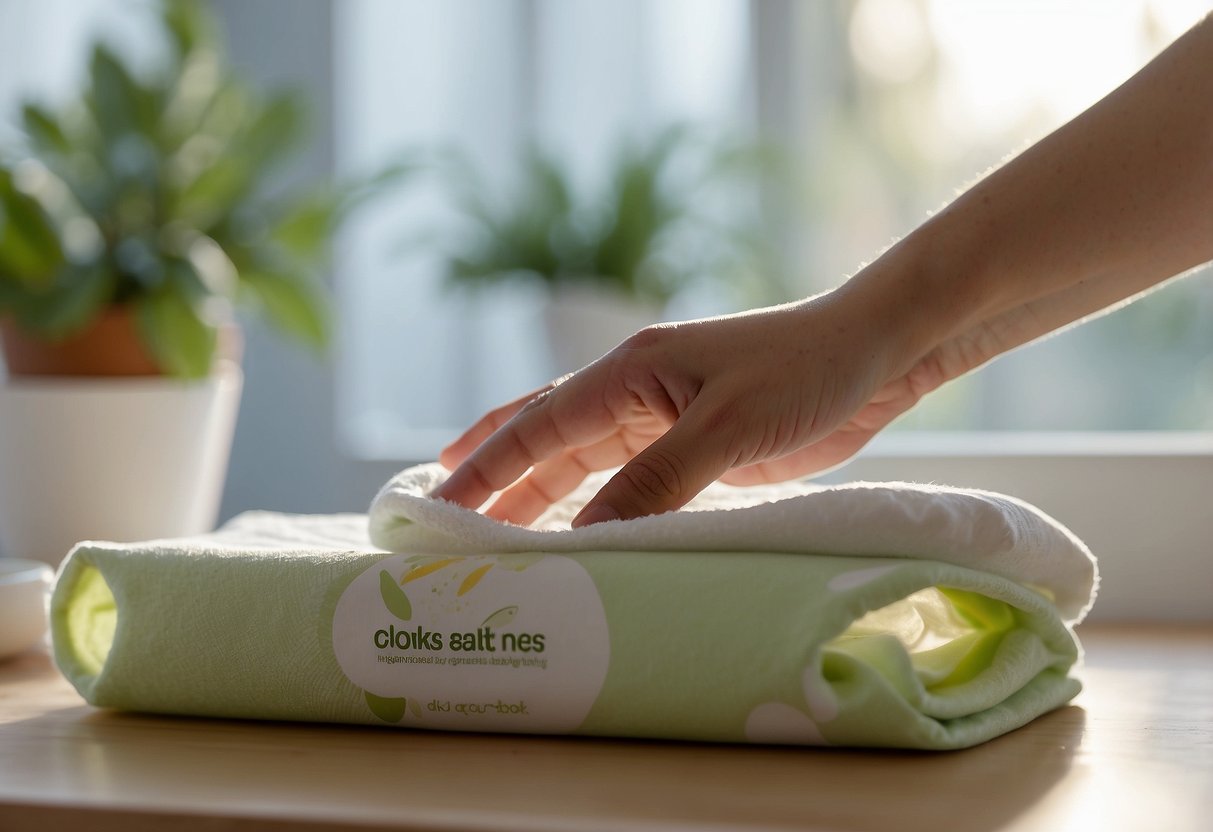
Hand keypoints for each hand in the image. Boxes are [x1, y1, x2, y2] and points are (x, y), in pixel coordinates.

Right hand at [434, 292, 941, 525]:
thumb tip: (586, 536)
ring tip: (493, 532)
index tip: (439, 505)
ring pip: (581, 460)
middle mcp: (635, 389)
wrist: (875, 352)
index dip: (485, 468)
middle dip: (496, 482)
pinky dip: (593, 502)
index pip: (537, 425)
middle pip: (546, 441)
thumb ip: (654, 483)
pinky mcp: (694, 440)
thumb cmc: (806, 372)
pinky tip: (576, 526)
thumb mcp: (726, 430)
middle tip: (448, 527)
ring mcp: (663, 414)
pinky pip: (626, 476)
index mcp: (630, 371)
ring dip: (537, 494)